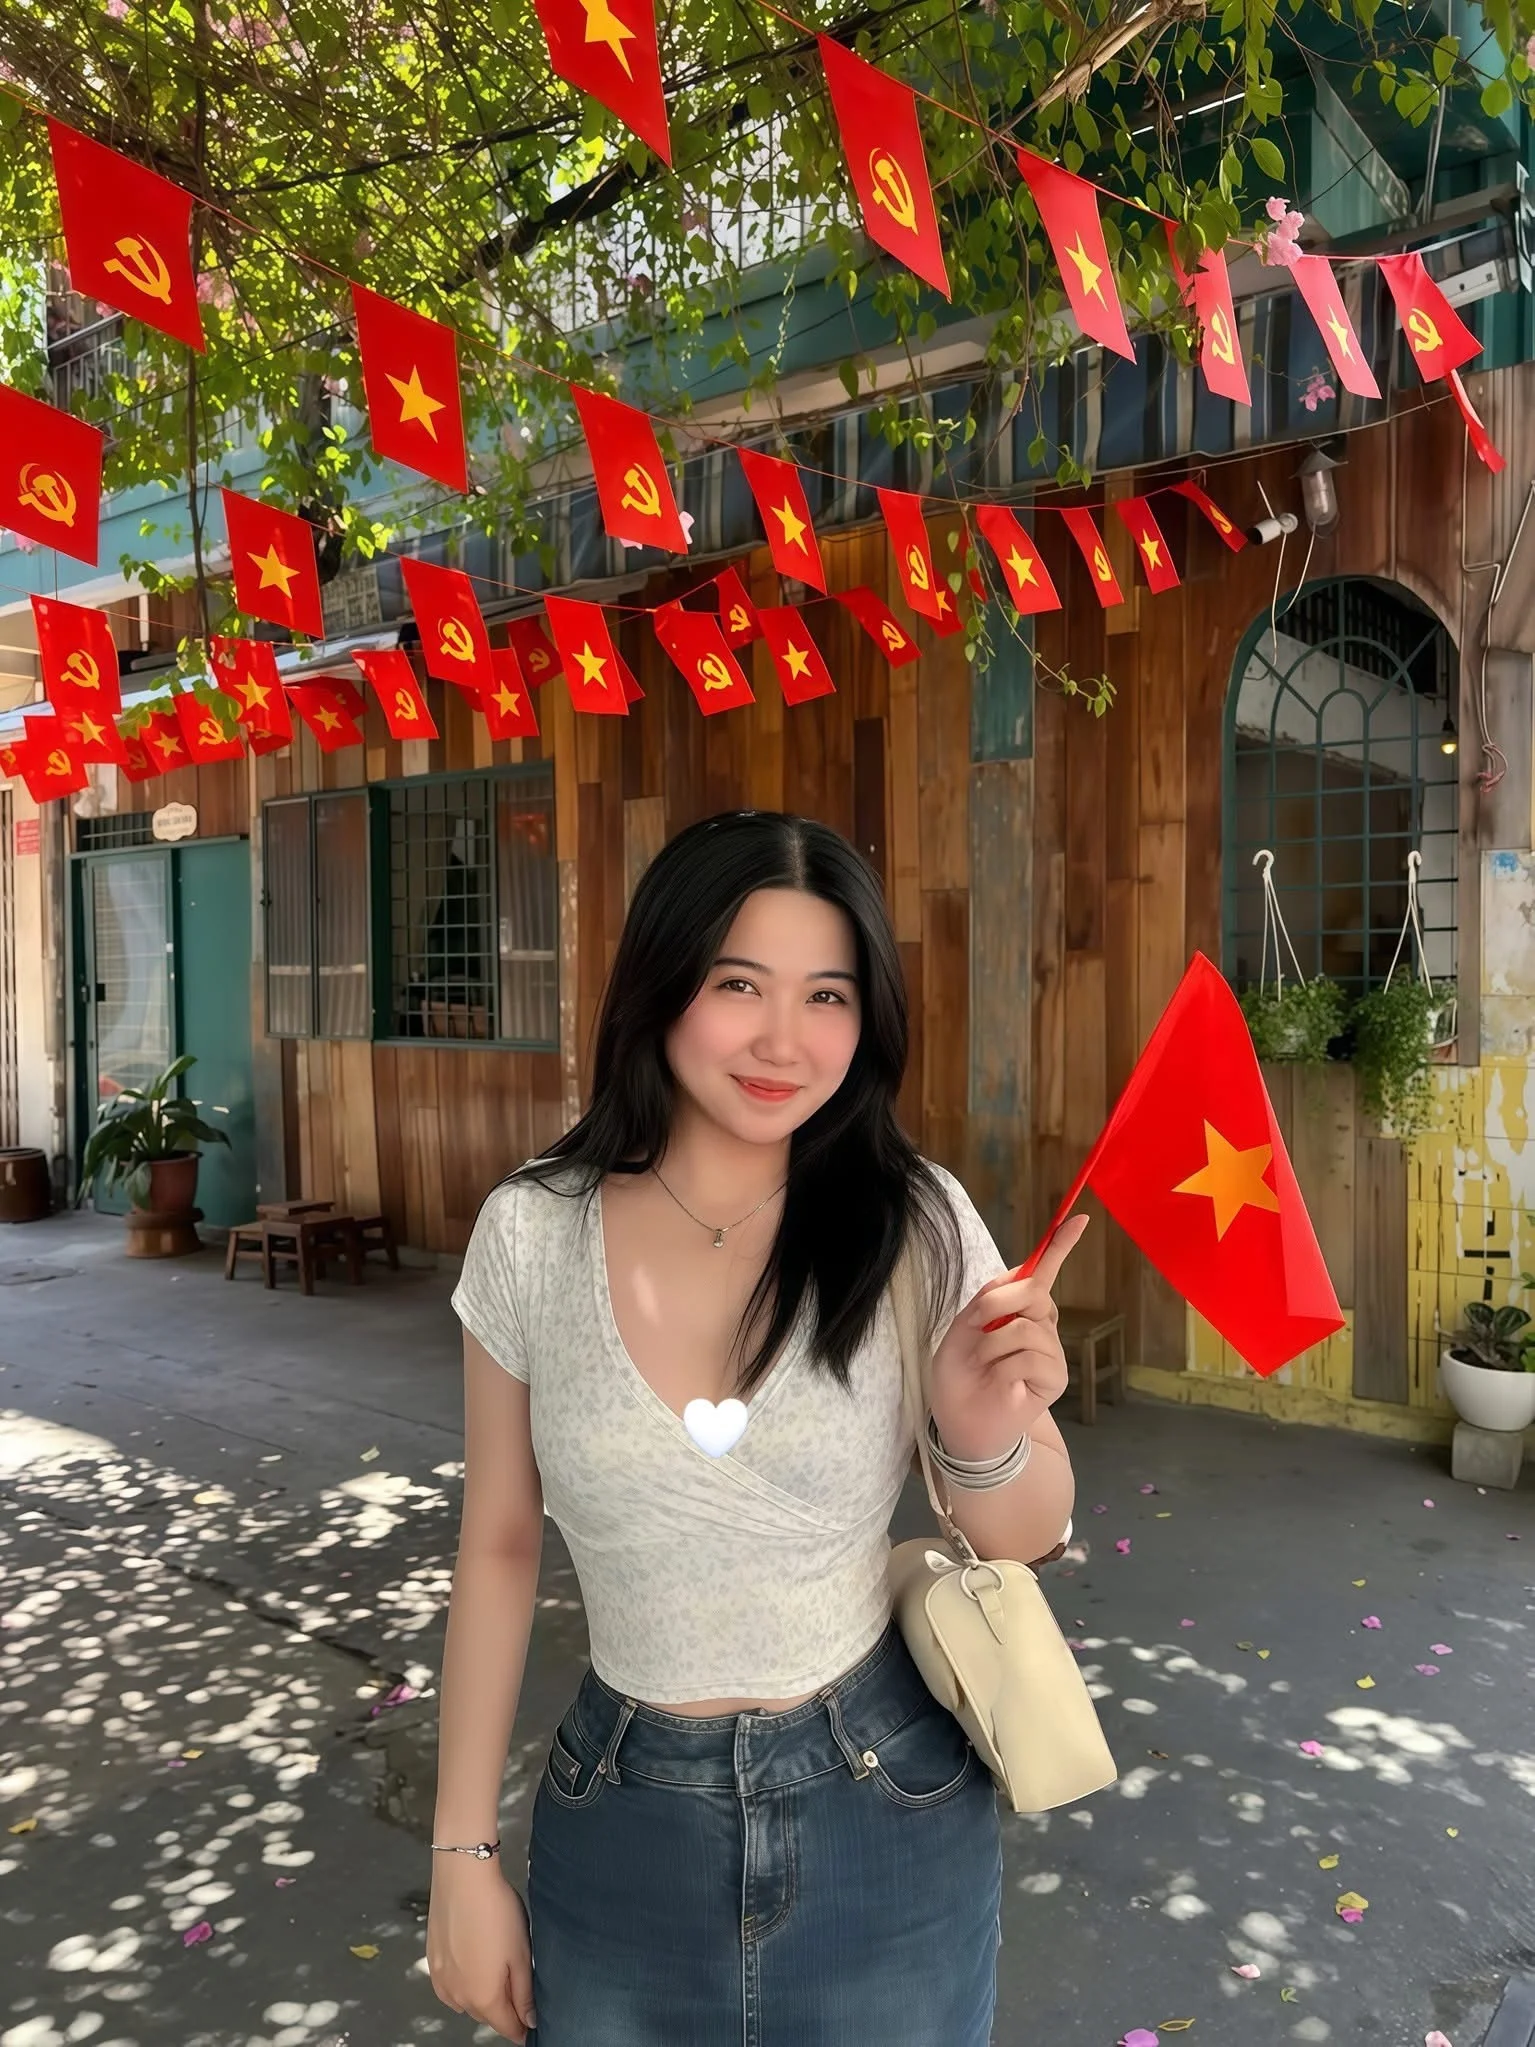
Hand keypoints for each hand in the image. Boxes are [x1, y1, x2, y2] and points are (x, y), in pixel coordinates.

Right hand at [427, 1859, 536, 2041]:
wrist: (463, 1878)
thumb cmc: (495, 1911)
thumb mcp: (521, 1954)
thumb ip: (525, 1994)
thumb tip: (530, 2021)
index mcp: (484, 1998)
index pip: (507, 2027)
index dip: (523, 2027)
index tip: (532, 2022)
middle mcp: (458, 1997)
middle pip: (487, 2016)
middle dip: (504, 2008)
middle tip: (518, 1983)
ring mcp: (441, 1981)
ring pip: (467, 2001)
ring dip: (482, 1994)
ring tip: (496, 1963)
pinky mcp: (431, 1963)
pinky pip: (450, 1986)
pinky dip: (464, 1982)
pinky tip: (474, 1958)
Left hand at [927, 1215, 1090, 1461]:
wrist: (960, 1422)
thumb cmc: (959, 1376)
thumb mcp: (962, 1329)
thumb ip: (989, 1298)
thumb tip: (1023, 1271)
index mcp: (1017, 1309)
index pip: (1042, 1272)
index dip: (1059, 1245)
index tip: (1079, 1218)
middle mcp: (1040, 1325)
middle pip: (1031, 1291)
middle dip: (995, 1305)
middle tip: (976, 1330)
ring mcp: (1050, 1351)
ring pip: (1025, 1326)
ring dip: (991, 1346)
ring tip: (984, 1366)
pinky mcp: (1054, 1377)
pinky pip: (1028, 1356)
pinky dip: (1002, 1368)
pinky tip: (999, 1384)